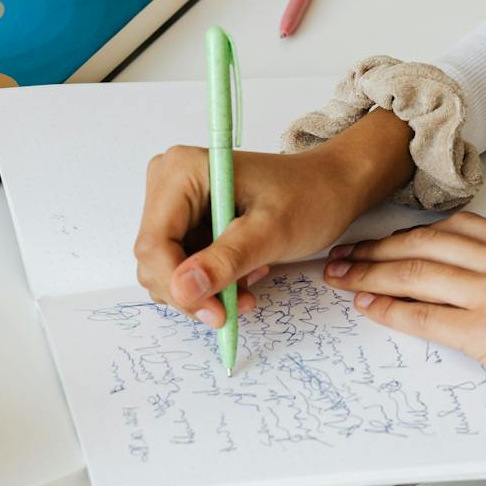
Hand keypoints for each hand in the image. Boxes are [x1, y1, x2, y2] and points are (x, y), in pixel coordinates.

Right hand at [134, 144, 372, 327]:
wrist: (331, 187)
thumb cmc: (310, 197)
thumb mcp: (271, 232)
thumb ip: (225, 260)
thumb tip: (182, 289)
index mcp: (182, 171)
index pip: (154, 244)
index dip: (179, 285)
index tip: (216, 314)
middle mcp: (168, 181)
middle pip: (155, 260)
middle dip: (194, 291)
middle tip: (239, 303)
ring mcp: (174, 202)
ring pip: (166, 269)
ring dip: (204, 290)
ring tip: (249, 284)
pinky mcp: (185, 220)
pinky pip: (181, 265)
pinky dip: (209, 281)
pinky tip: (243, 274)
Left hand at [322, 211, 485, 468]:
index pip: (461, 228)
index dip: (418, 232)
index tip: (394, 238)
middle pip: (428, 243)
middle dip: (381, 247)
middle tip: (350, 251)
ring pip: (416, 272)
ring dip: (371, 273)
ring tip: (343, 275)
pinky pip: (422, 315)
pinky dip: (389, 309)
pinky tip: (369, 307)